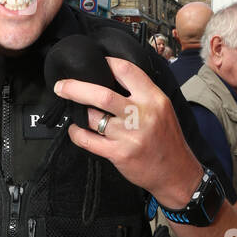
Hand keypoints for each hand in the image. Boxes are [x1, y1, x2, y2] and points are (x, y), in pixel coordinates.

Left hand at [54, 56, 201, 204]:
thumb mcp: (162, 109)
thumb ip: (141, 93)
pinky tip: (75, 129)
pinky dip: (76, 133)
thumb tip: (109, 77)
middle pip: (101, 94)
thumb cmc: (167, 139)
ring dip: (79, 113)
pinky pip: (88, 140)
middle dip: (75, 88)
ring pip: (93, 117)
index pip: (126, 71)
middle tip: (61, 86)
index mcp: (154, 99)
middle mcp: (142, 115)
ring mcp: (129, 135)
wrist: (176, 173)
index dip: (105, 63)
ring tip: (74, 111)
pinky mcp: (119, 153)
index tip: (91, 64)